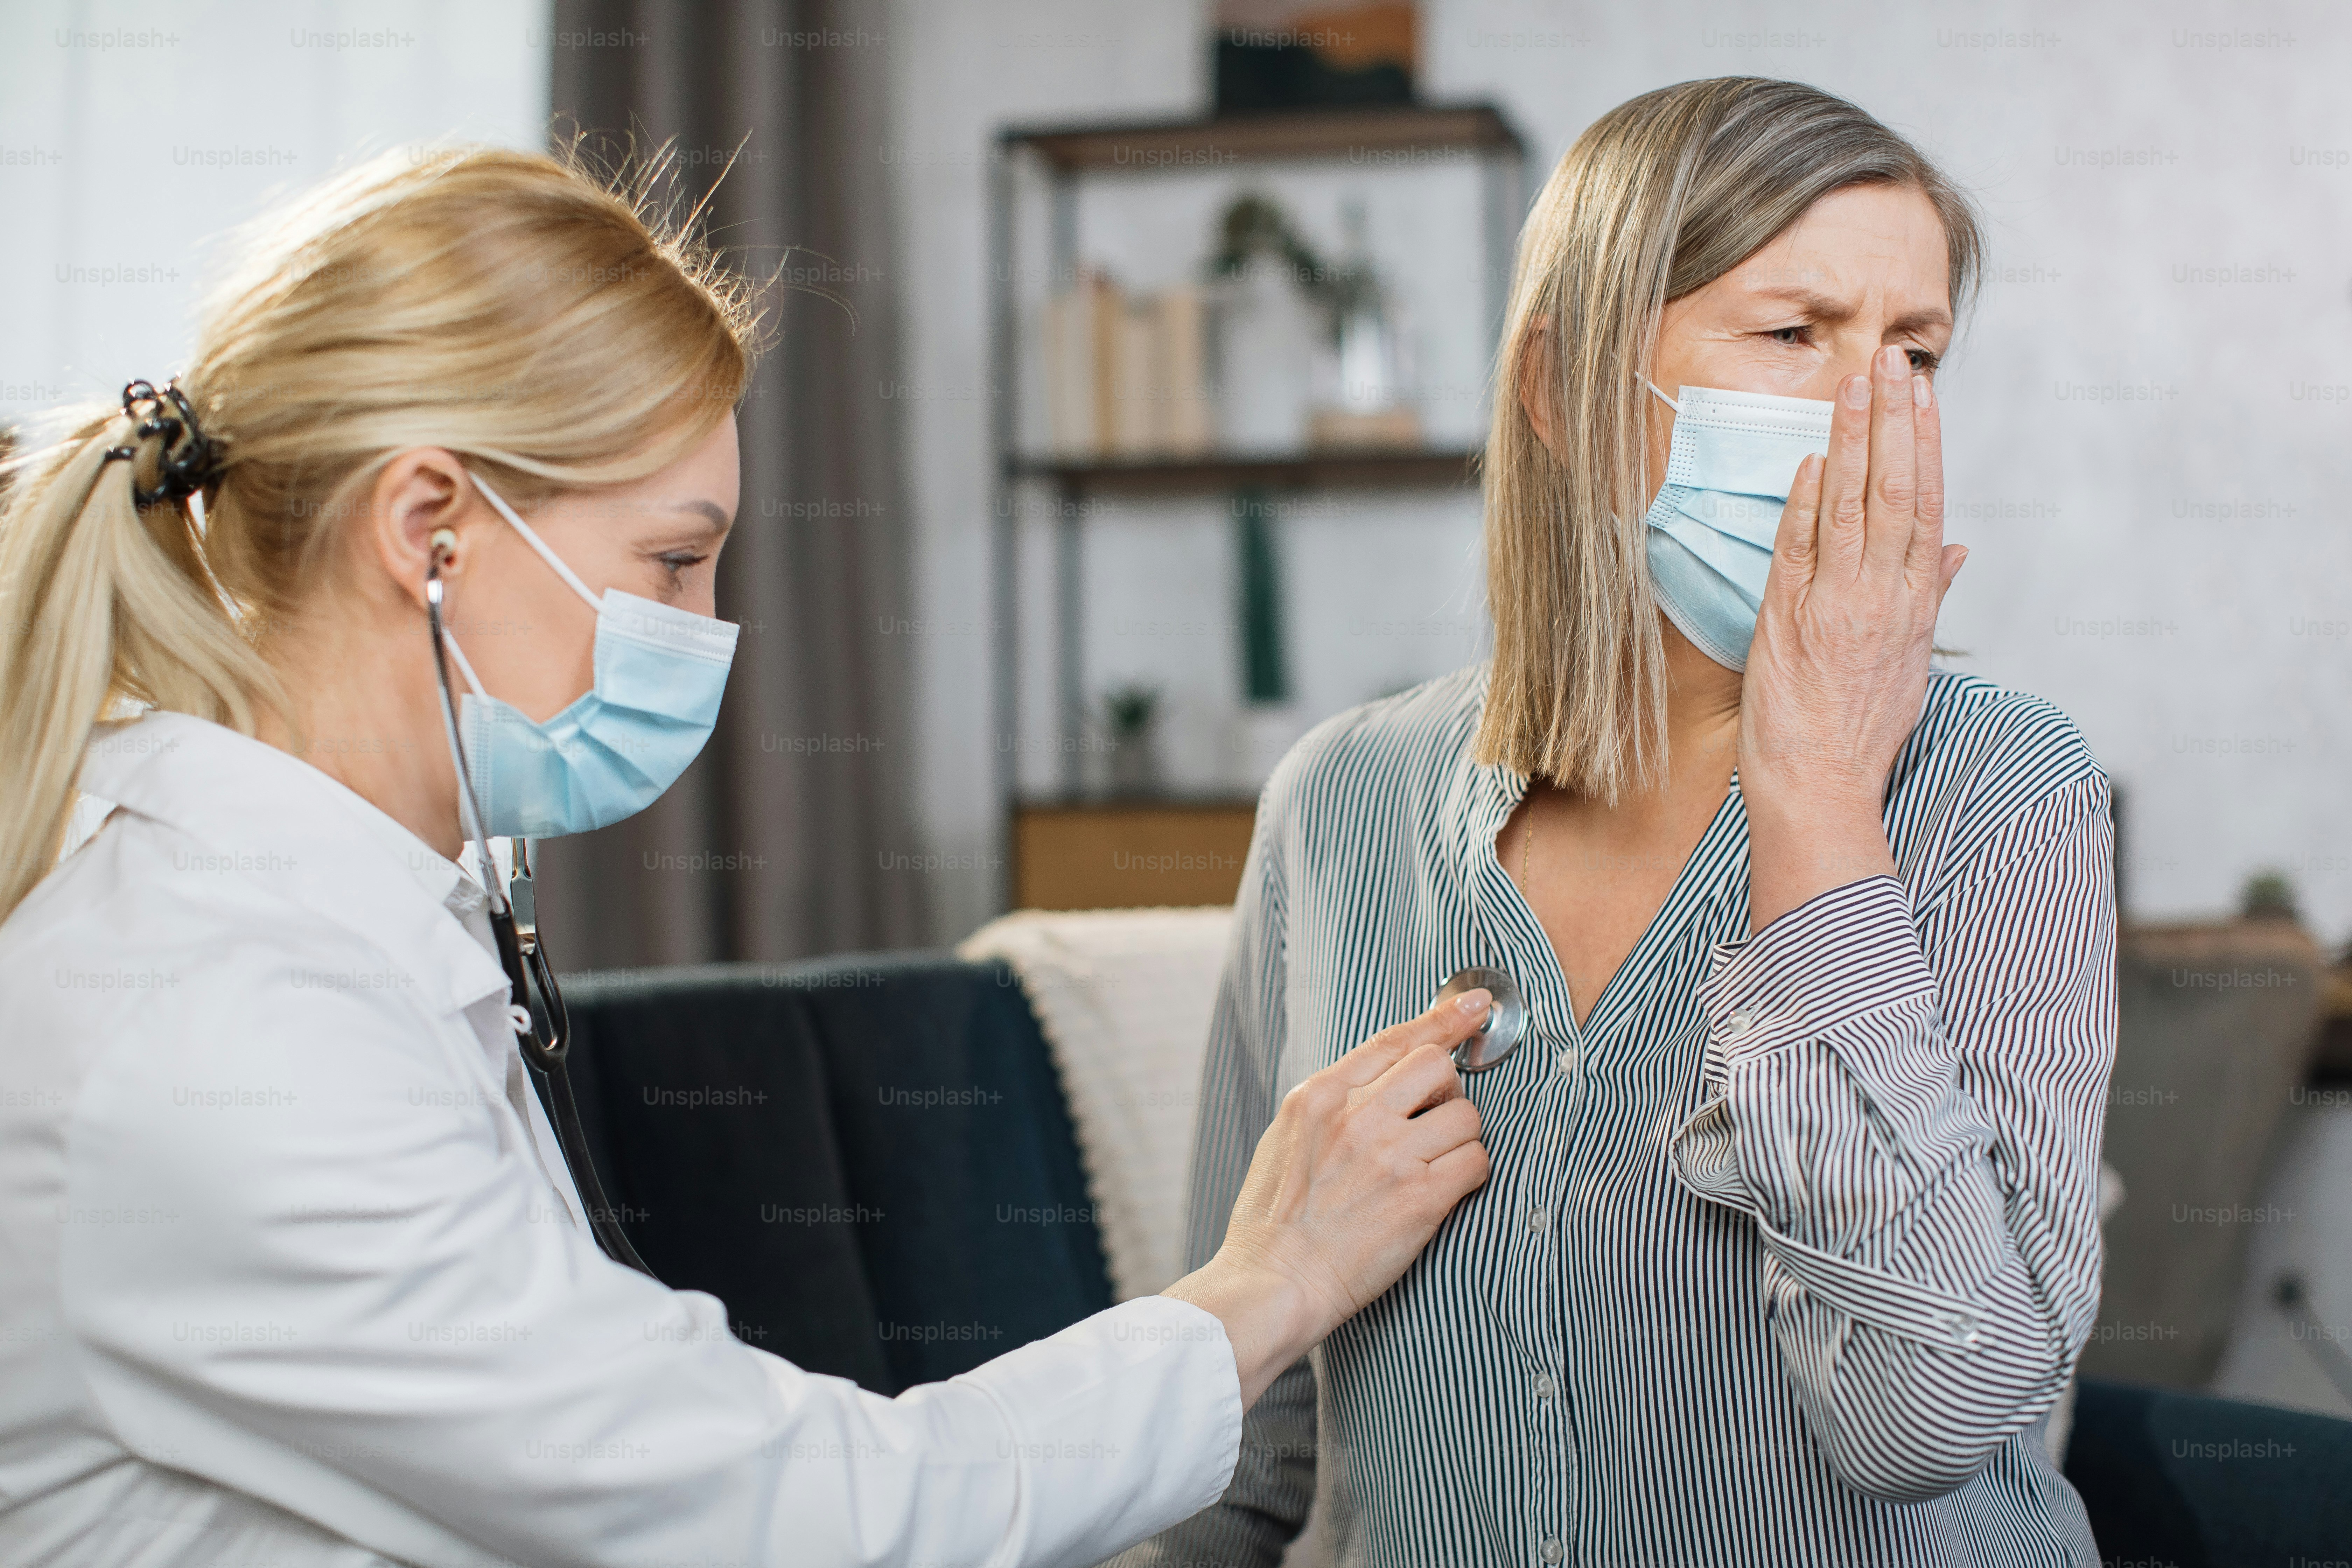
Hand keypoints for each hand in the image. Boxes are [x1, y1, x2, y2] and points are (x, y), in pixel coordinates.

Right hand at [1162, 990, 1493, 1404]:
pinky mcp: (1421, 1198)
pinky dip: (1469, 1175)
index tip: (1473, 1006)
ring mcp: (1390, 1155)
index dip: (1442, 1018)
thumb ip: (1331, 1105)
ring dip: (1458, 1141)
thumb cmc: (1273, 1224)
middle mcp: (1356, 1116)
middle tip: (1429, 1126)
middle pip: (1437, 1066)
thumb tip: (1380, 1082)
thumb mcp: (1286, 1140)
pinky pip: (1476, 1162)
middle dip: (1444, 1092)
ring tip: (1427, 1171)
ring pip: (1466, 1115)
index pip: (1393, 1039)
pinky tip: (1443, 1194)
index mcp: (1319, 1097)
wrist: (1271, 1285)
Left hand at [1739, 345, 1966, 932]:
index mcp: (1914, 601)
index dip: (1925, 442)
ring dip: (1852, 443)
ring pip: (1852, 508)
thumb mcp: (1913, 660)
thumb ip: (1931, 596)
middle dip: (1894, 421)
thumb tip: (1956, 549)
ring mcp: (1838, 606)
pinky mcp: (1791, 622)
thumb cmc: (1862, 727)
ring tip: (1853, 386)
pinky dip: (1807, 505)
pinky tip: (1812, 461)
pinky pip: (1801, 552)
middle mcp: (1883, 597)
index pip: (1927, 503)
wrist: (1822, 784)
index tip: (1922, 391)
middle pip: (1896, 491)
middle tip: (1891, 359)